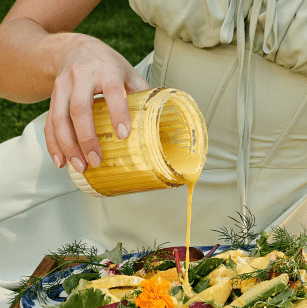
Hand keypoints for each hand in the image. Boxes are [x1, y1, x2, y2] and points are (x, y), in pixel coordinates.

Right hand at [44, 33, 149, 171]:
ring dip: (68, 145)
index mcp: (106, 71)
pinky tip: (61, 161)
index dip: (118, 112)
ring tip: (79, 166)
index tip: (123, 135)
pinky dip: (53, 144)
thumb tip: (163, 121)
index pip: (113, 91)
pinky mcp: (52, 97)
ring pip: (59, 117)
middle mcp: (81, 77)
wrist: (74, 48)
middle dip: (87, 137)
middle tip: (96, 160)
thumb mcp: (127, 72)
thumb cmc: (106, 65)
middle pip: (79, 108)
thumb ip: (142, 94)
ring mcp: (63, 87)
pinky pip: (49, 122)